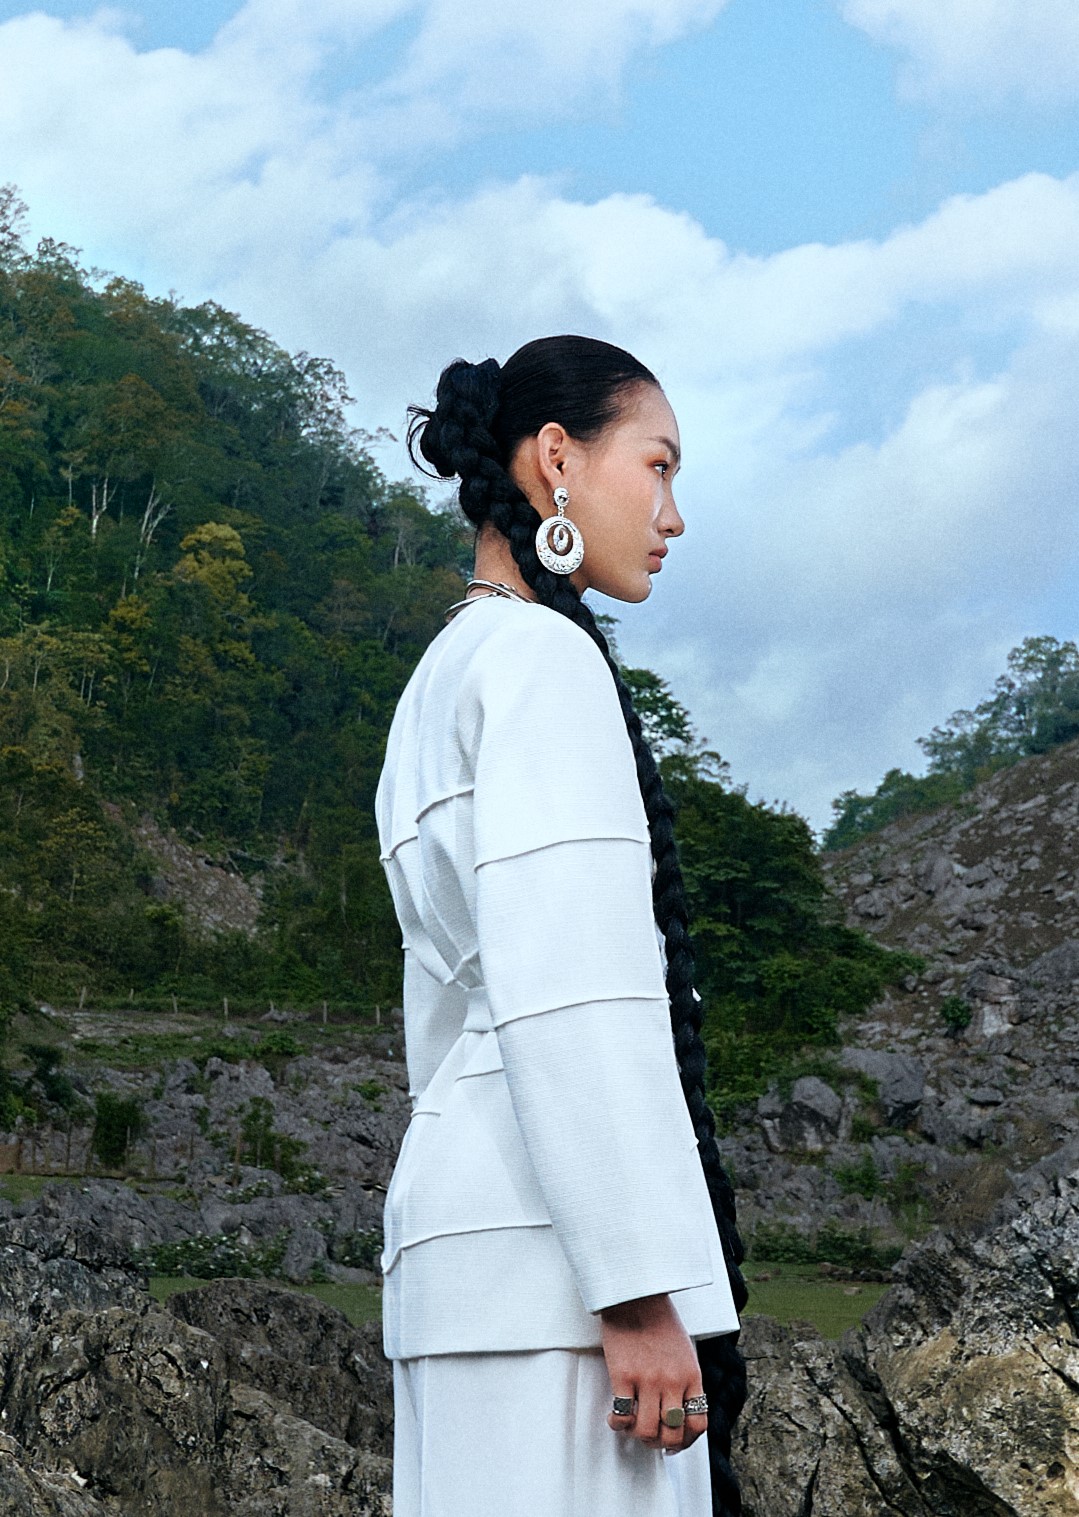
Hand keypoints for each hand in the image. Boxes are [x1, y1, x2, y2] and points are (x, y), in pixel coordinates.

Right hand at [600, 1292, 706, 1454]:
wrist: (636, 1296)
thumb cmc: (659, 1320)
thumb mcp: (685, 1351)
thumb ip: (685, 1380)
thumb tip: (678, 1410)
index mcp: (692, 1375)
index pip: (698, 1424)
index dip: (687, 1442)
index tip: (675, 1443)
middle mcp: (673, 1381)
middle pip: (672, 1434)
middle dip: (661, 1444)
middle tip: (651, 1438)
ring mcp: (648, 1380)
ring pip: (647, 1431)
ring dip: (639, 1436)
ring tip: (632, 1427)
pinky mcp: (623, 1375)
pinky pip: (622, 1415)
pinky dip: (617, 1424)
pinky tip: (615, 1417)